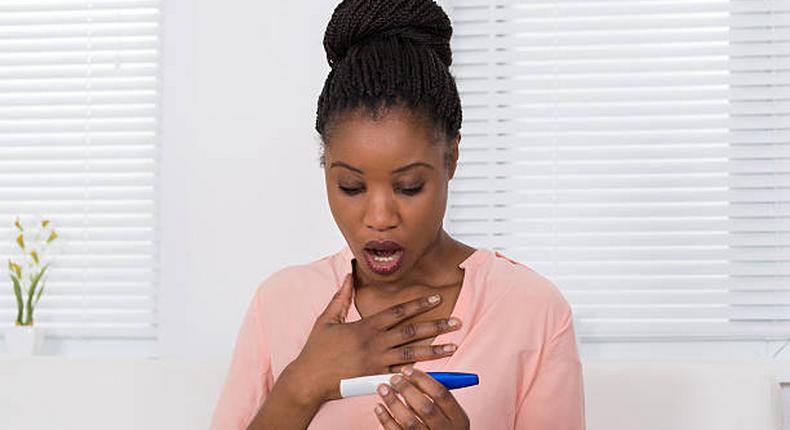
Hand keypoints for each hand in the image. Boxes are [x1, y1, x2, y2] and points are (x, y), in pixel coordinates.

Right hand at [288, 261, 463, 403]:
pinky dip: (418, 372)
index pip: (398, 313)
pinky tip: (435, 370)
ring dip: (435, 350)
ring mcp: (376, 363)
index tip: (436, 298)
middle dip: (436, 326)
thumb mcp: (327, 319)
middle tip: (456, 322)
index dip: (418, 305)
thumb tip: (348, 274)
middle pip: (411, 332)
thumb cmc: (316, 350)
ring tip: (453, 346)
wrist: (308, 380)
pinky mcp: (375, 379)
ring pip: (412, 355)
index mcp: (366, 327)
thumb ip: (341, 297)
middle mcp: (374, 344)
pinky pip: (400, 375)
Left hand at [374, 365, 469, 428]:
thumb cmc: (440, 428)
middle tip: (394, 378)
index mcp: (457, 419)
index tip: (407, 370)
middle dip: (407, 389)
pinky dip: (385, 419)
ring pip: (409, 421)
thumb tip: (409, 376)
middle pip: (425, 407)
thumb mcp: (448, 414)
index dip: (422, 379)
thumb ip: (434, 397)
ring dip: (393, 402)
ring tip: (383, 389)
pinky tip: (379, 407)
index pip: (441, 394)